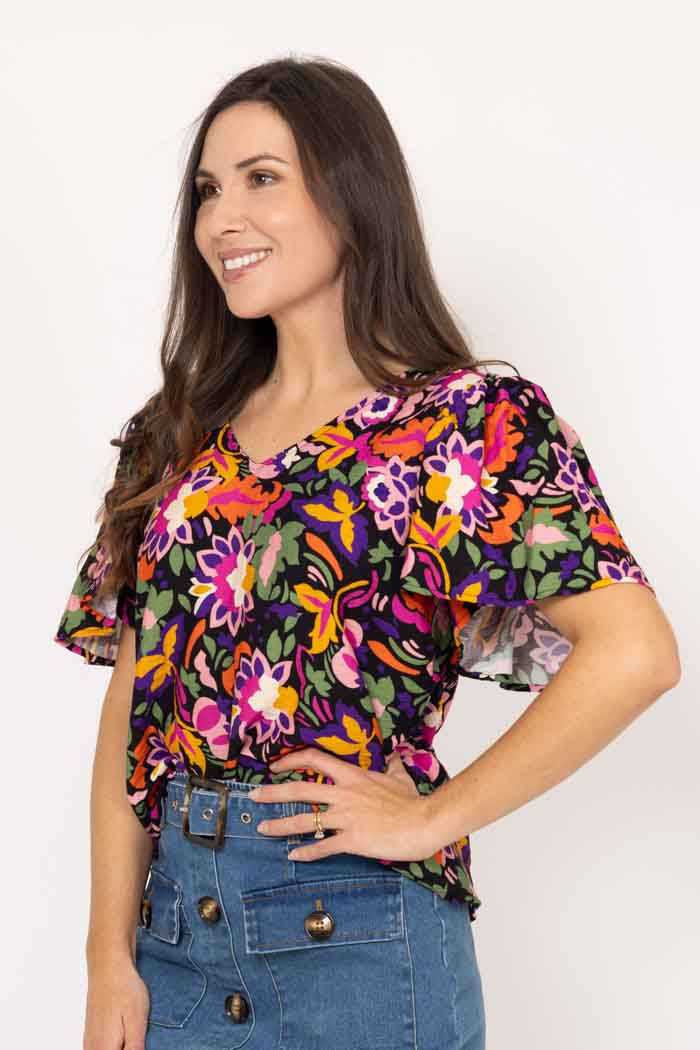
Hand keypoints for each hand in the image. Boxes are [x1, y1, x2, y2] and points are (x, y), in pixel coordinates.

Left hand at [248, 747, 441, 863]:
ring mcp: (346, 817)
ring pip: (304, 819)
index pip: (315, 760)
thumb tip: (395, 758)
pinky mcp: (352, 839)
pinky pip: (323, 846)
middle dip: (272, 793)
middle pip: (299, 790)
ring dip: (279, 825)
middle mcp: (343, 794)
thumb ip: (392, 767)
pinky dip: (306, 852)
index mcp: (352, 776)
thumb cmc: (413, 801)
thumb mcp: (400, 777)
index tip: (276, 765)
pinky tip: (293, 855)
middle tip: (253, 796)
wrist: (424, 822)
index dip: (292, 760)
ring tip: (262, 829)